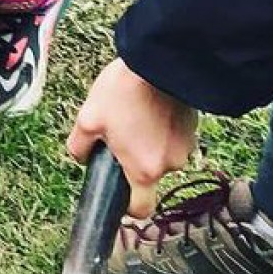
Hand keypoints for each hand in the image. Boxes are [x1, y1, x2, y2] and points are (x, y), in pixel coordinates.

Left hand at [66, 58, 199, 217]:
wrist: (160, 64)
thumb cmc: (125, 92)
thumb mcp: (88, 119)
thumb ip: (79, 147)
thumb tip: (80, 158)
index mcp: (143, 170)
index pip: (141, 208)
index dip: (128, 207)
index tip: (119, 195)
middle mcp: (169, 165)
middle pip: (147, 174)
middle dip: (131, 159)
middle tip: (118, 134)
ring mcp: (185, 147)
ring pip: (159, 154)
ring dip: (146, 142)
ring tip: (132, 114)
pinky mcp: (193, 129)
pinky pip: (171, 138)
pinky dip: (160, 129)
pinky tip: (148, 108)